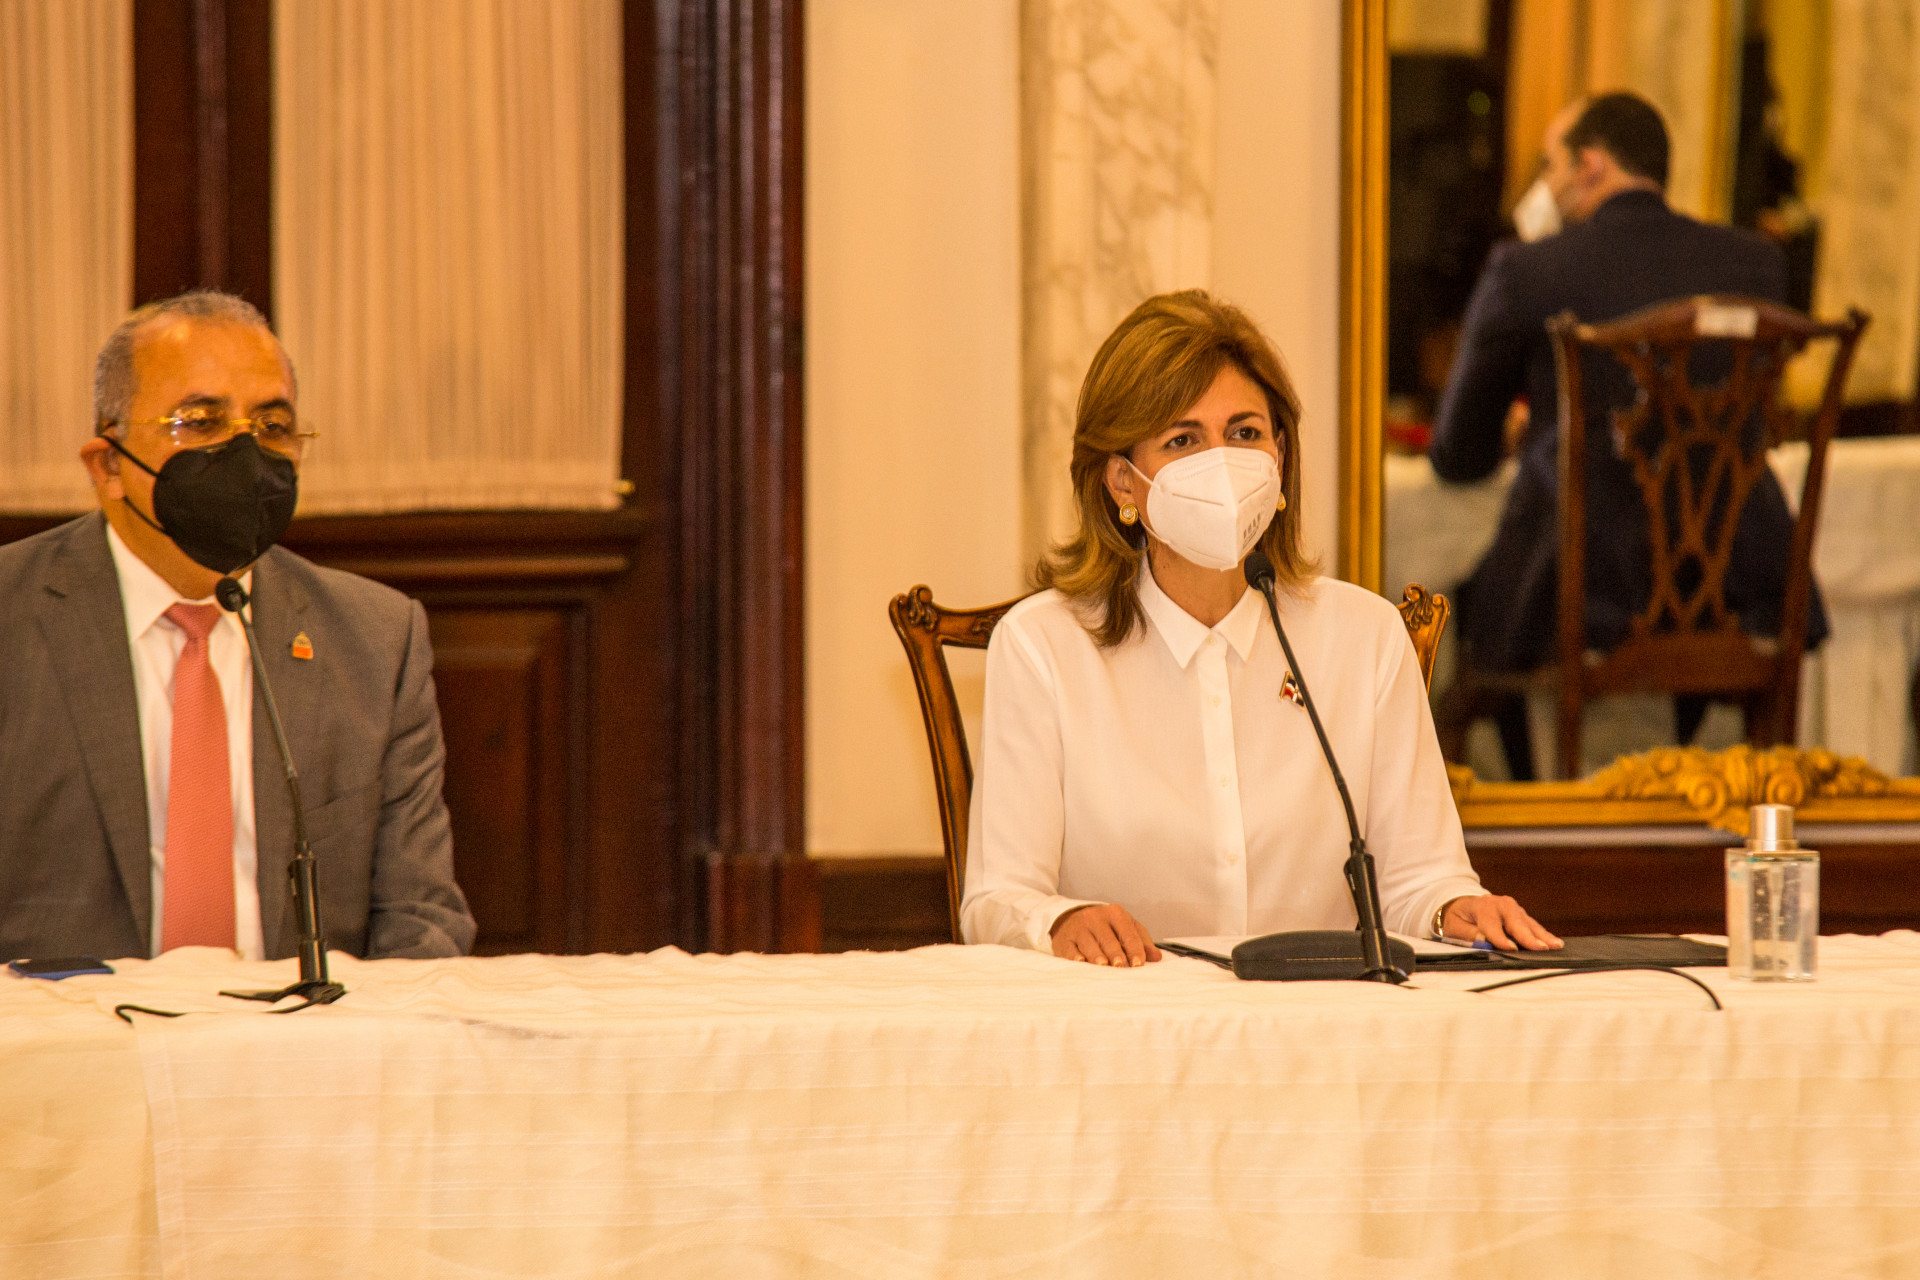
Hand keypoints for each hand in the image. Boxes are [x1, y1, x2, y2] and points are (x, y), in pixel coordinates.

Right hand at [1050, 903, 1161, 965]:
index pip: (1128, 933)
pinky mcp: (1065, 939)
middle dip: (1115, 952)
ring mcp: (1078, 928)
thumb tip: (1156, 957)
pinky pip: (1070, 948)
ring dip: (1096, 955)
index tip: (1138, 964)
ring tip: (1103, 965)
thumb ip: (1141, 941)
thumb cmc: (1105, 927)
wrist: (1071, 919)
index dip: (1134, 949)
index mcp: (1114, 913)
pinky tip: (1081, 961)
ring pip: (1088, 943)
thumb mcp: (1125, 928)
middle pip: (1107, 938)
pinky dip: (1075, 956)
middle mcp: (1095, 918)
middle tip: (1120, 965)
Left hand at [1442, 894, 1561, 950]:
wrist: (1463, 905)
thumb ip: (1468, 934)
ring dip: (1542, 935)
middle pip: (1516, 922)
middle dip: (1528, 936)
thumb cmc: (1459, 918)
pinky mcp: (1520, 915)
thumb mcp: (1455, 926)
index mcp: (1482, 907)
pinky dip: (1543, 934)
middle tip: (1541, 948)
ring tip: (1555, 946)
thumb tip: (1483, 941)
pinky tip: (1555, 943)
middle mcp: (1500, 905)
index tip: (1511, 949)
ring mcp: (1513, 909)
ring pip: (1528, 923)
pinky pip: (1533, 926)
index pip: (1492, 925)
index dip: (1500, 938)